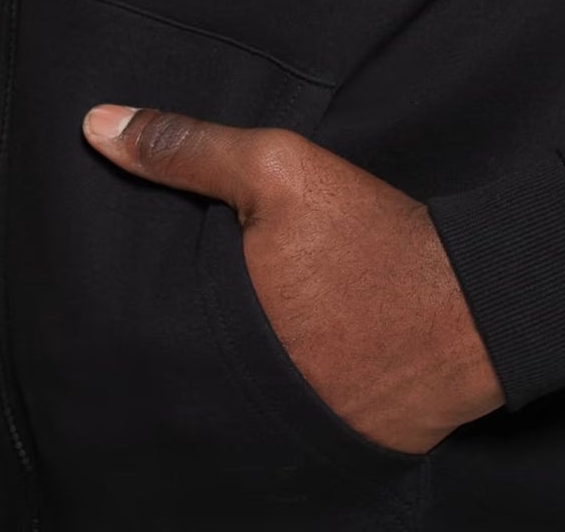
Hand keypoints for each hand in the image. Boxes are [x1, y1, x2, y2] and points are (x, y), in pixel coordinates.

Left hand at [82, 103, 503, 454]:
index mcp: (209, 332)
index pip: (130, 325)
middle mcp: (230, 392)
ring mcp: (272, 426)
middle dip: (161, 331)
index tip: (103, 272)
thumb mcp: (276, 169)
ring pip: (213, 389)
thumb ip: (187, 148)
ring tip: (205, 323)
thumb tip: (95, 124)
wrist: (470, 307)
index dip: (114, 297)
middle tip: (162, 294)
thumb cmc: (372, 239)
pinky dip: (258, 385)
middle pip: (168, 361)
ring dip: (208, 360)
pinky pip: (263, 415)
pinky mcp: (317, 441)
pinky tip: (265, 351)